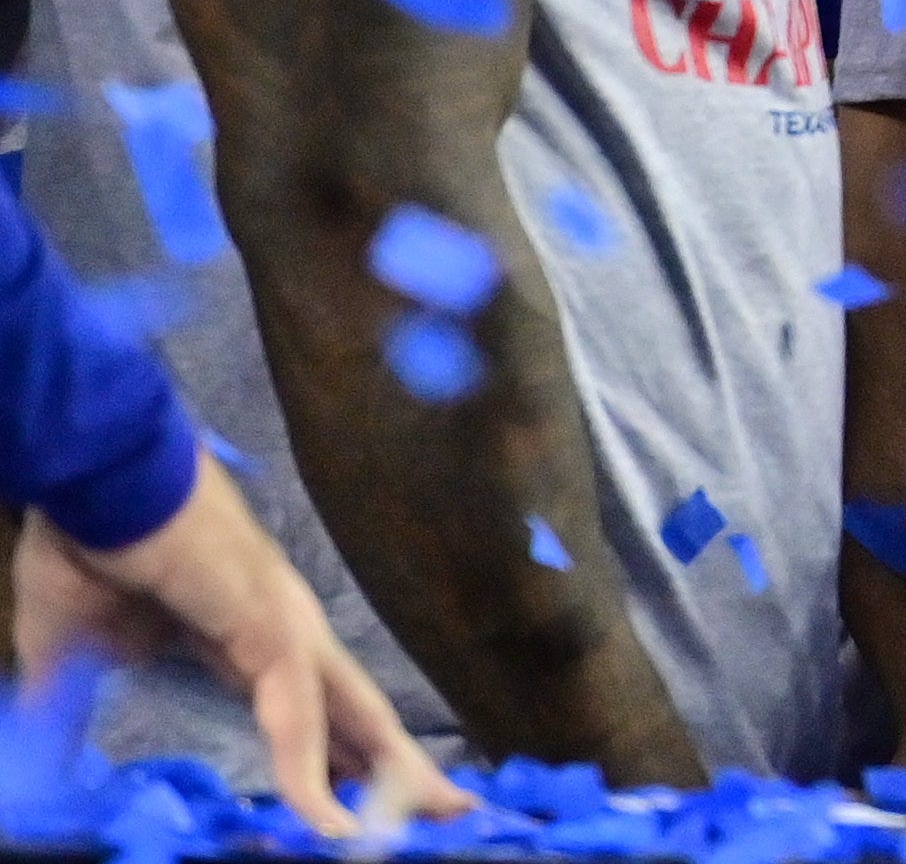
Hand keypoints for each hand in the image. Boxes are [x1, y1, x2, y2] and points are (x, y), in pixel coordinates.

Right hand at [13, 462, 471, 834]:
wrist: (93, 485)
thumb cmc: (88, 550)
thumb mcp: (77, 654)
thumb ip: (74, 704)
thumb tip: (47, 747)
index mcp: (245, 643)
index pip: (312, 713)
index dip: (342, 758)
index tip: (368, 802)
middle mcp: (283, 634)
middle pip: (357, 712)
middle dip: (403, 766)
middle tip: (456, 812)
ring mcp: (284, 627)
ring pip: (351, 714)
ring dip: (391, 773)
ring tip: (436, 818)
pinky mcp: (268, 625)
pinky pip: (298, 713)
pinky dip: (311, 772)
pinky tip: (330, 822)